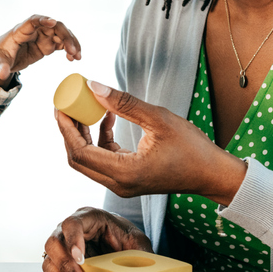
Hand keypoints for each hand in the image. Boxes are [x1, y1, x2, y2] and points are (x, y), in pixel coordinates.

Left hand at [0, 14, 81, 86]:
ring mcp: (42, 37)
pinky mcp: (46, 45)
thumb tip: (3, 74)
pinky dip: (69, 49)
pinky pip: (61, 43)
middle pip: (53, 26)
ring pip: (61, 34)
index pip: (33, 20)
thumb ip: (1, 67)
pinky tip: (73, 58)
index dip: (44, 20)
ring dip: (71, 43)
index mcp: (21, 30)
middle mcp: (34, 31)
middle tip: (73, 50)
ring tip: (77, 56)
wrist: (1, 59)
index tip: (53, 22)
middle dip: (65, 36)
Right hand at [41, 207, 151, 271]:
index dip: (72, 240)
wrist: (119, 245)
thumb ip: (141, 250)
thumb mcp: (138, 242)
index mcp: (88, 217)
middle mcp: (69, 229)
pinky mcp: (59, 261)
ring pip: (48, 259)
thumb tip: (150, 265)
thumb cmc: (126, 238)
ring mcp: (62, 245)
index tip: (81, 259)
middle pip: (54, 242)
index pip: (71, 223)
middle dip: (66, 265)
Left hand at [54, 81, 247, 203]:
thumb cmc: (193, 148)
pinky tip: (107, 117)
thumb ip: (124, 104)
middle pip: (78, 159)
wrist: (212, 174)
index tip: (60, 105)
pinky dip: (99, 139)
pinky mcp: (128, 180)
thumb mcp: (158, 119)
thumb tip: (93, 86)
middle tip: (66, 104)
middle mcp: (119, 184)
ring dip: (84, 134)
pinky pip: (103, 160)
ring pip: (89, 160)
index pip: (80, 152)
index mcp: (124, 173)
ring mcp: (122, 184)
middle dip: (69, 131)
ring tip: (85, 106)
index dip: (66, 129)